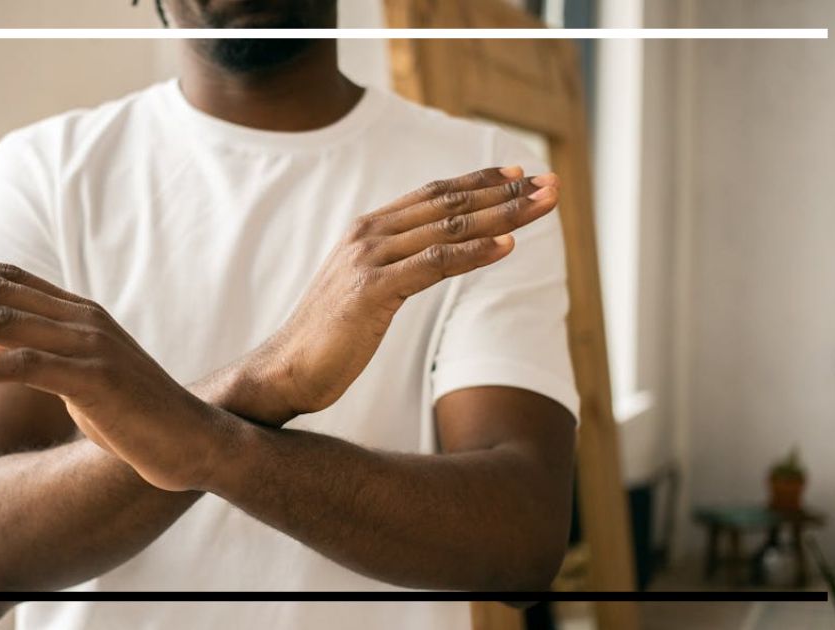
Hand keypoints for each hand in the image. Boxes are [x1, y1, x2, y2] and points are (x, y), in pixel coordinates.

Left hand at [0, 240, 233, 491]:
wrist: (192, 439)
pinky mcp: (92, 380)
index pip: (10, 278)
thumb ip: (39, 350)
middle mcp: (80, 320)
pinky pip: (29, 368)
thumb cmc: (135, 413)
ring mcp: (87, 347)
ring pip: (2, 322)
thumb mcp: (80, 375)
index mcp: (78, 314)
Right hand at [242, 166, 559, 421]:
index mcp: (367, 230)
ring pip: (448, 227)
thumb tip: (432, 256)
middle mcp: (368, 235)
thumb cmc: (328, 336)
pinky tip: (508, 245)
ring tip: (542, 204)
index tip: (519, 172)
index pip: (433, 194)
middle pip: (448, 203)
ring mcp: (368, 259)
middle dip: (504, 191)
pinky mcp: (372, 290)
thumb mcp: (365, 289)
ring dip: (502, 214)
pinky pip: (434, 264)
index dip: (479, 181)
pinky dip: (474, 253)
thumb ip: (395, 264)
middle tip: (549, 182)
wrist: (285, 368)